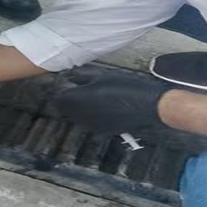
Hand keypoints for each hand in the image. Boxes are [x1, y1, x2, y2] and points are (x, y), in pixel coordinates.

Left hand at [54, 71, 170, 133]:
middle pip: (65, 110)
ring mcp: (93, 125)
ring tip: (89, 98)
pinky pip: (89, 123)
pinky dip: (90, 116)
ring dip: (77, 109)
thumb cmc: (126, 87)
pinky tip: (100, 107)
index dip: (59, 91)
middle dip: (67, 101)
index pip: (58, 99)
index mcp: (79, 100)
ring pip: (76, 117)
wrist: (148, 105)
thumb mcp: (102, 76)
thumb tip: (70, 77)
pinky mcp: (104, 130)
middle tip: (74, 90)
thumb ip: (82, 78)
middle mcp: (82, 115)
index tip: (63, 85)